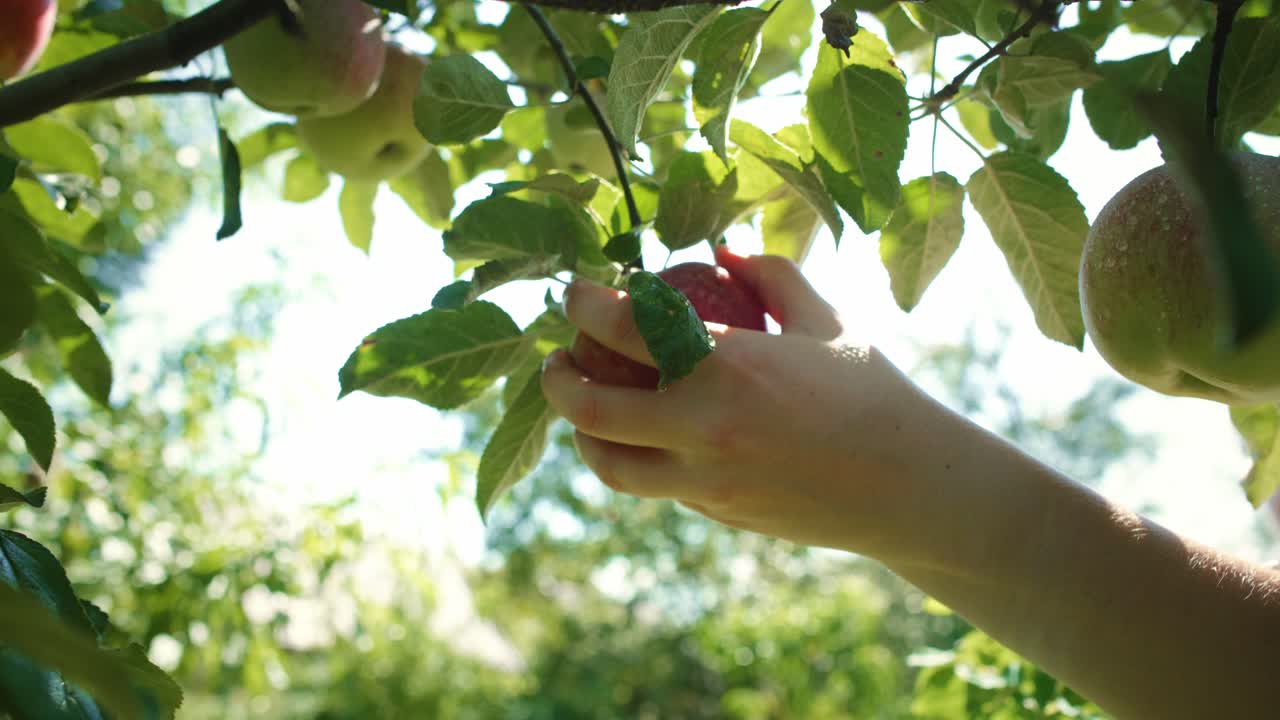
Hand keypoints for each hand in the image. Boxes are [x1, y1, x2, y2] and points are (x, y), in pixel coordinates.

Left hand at [542, 249, 928, 559]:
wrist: (907, 487)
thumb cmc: (871, 393)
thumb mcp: (826, 321)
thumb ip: (771, 276)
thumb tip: (722, 251)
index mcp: (730, 366)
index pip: (624, 326)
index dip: (584, 304)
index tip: (576, 292)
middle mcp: (705, 427)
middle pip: (591, 408)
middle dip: (556, 379)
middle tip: (555, 358)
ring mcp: (706, 480)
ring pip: (609, 464)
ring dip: (581, 433)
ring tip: (583, 405)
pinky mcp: (715, 512)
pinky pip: (653, 483)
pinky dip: (634, 455)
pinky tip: (644, 432)